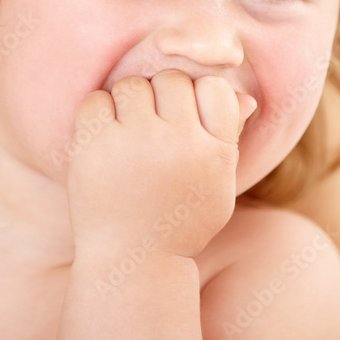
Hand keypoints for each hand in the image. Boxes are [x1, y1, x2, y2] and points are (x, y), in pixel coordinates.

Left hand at [66, 70, 255, 259]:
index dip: (198, 95)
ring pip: (133, 85)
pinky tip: (105, 138)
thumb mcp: (216, 187)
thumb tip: (244, 95)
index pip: (214, 87)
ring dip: (129, 102)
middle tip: (153, 125)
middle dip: (162, 95)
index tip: (185, 118)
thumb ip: (228, 139)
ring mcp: (134, 142)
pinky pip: (97, 100)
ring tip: (128, 132)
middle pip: (171, 80)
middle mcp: (178, 143)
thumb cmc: (179, 220)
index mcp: (214, 153)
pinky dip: (99, 113)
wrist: (133, 259)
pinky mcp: (94, 146)